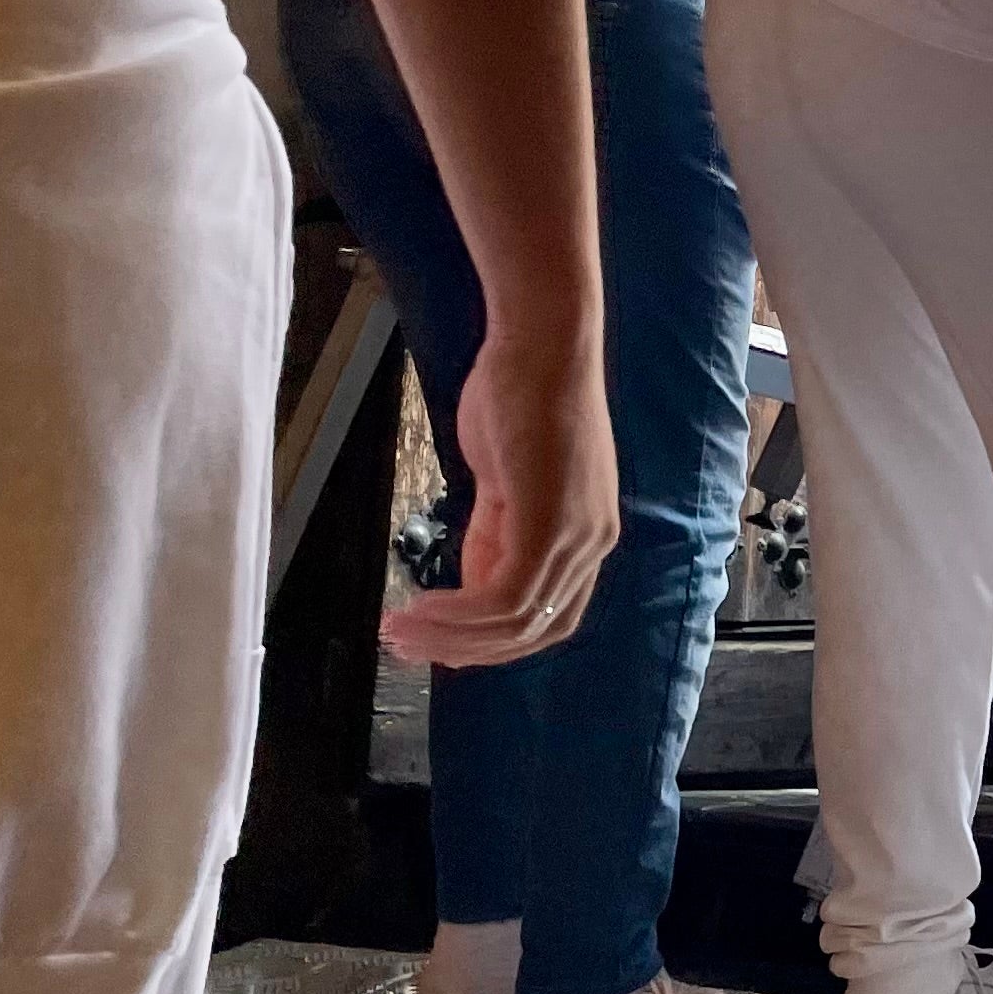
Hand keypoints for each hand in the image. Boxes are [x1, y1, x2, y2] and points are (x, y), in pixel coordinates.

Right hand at [386, 320, 615, 668]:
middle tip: (410, 650)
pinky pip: (504, 598)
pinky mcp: (551, 525)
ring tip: (400, 634)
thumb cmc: (521, 395)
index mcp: (587, 534)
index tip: (441, 644)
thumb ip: (496, 531)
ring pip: (515, 622)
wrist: (541, 343)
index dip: (493, 641)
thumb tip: (473, 580)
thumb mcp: (505, 479)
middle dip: (468, 651)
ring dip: (450, 637)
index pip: (548, 616)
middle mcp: (592, 544)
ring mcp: (576, 537)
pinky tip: (418, 609)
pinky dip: (457, 614)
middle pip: (535, 631)